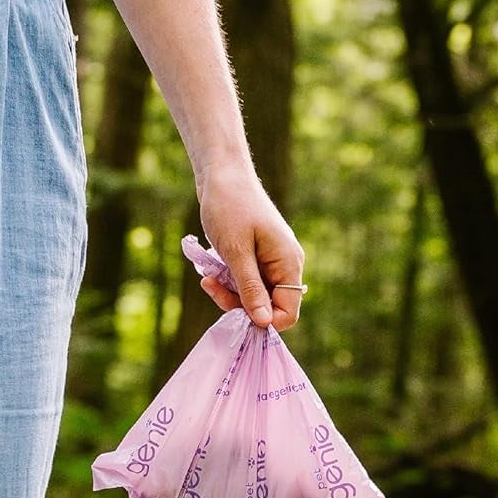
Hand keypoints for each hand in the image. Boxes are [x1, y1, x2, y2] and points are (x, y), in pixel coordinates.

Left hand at [196, 162, 305, 330]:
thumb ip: (250, 289)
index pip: (288, 312)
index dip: (263, 321)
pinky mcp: (256, 258)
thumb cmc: (230, 208)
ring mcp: (270, 262)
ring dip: (229, 293)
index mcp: (288, 263)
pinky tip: (211, 273)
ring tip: (208, 277)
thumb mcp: (237, 253)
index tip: (234, 314)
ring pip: (253, 297)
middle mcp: (284, 265)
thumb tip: (264, 322)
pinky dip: (227, 282)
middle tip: (212, 287)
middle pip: (268, 307)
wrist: (222, 175)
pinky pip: (244, 283)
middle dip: (239, 305)